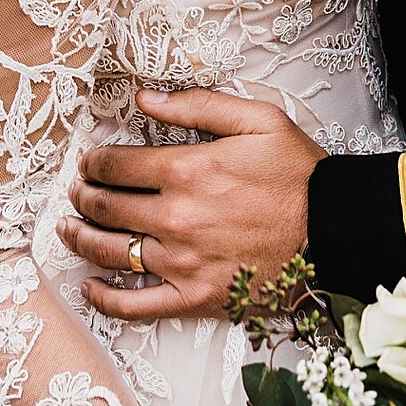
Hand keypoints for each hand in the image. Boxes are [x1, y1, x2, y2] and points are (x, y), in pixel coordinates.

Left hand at [63, 88, 321, 320]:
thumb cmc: (302, 176)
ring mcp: (182, 262)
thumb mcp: (259, 121)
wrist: (338, 232)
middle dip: (82, 197)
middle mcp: (176, 217)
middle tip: (76, 192)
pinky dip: (104, 299)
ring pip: (111, 253)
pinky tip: (88, 288)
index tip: (89, 162)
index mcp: (187, 170)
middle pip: (106, 208)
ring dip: (80, 239)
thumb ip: (198, 106)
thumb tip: (145, 100)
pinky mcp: (195, 298)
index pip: (116, 166)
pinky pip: (136, 305)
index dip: (93, 162)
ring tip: (68, 230)